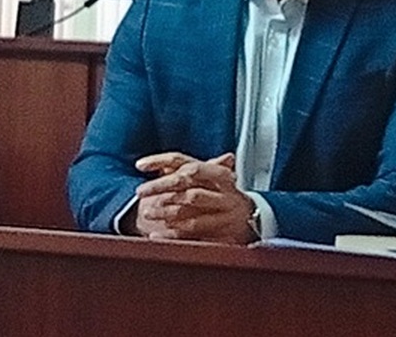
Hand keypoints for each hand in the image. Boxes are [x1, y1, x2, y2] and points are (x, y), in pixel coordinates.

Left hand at [130, 151, 255, 243]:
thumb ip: (189, 171)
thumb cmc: (226, 194)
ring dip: (164, 210)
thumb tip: (163, 165)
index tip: (140, 165)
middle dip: (160, 186)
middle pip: (185, 182)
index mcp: (215, 171)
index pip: (183, 160)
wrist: (254, 218)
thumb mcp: (212, 179)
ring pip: (189, 207)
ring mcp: (223, 208)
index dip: (160, 160)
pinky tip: (156, 235)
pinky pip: (193, 230)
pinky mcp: (222, 228)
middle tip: (140, 191)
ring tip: (147, 212)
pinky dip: (172, 233)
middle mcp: (220, 187)